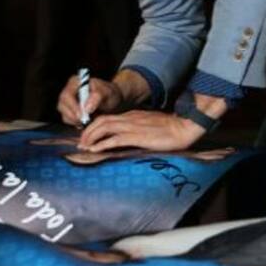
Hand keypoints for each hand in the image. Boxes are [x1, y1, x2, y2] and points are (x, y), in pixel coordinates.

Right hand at [57, 76, 122, 126]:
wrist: (112, 100)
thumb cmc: (109, 93)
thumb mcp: (107, 92)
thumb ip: (97, 97)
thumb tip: (86, 108)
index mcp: (75, 82)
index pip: (67, 95)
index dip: (72, 106)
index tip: (82, 116)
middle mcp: (68, 91)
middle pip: (62, 106)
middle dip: (73, 116)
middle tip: (85, 122)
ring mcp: (68, 102)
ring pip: (64, 115)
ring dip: (75, 121)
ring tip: (89, 121)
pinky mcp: (70, 111)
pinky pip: (68, 120)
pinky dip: (76, 123)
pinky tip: (87, 123)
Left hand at [78, 110, 205, 151]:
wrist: (184, 127)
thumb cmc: (172, 129)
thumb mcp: (152, 125)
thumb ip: (140, 128)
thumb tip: (132, 138)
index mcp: (133, 115)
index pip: (108, 118)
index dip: (95, 127)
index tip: (89, 137)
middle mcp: (129, 118)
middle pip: (101, 120)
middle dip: (88, 131)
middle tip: (81, 143)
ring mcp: (132, 126)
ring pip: (104, 127)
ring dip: (91, 137)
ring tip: (84, 147)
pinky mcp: (137, 136)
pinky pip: (114, 139)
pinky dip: (101, 144)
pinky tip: (94, 150)